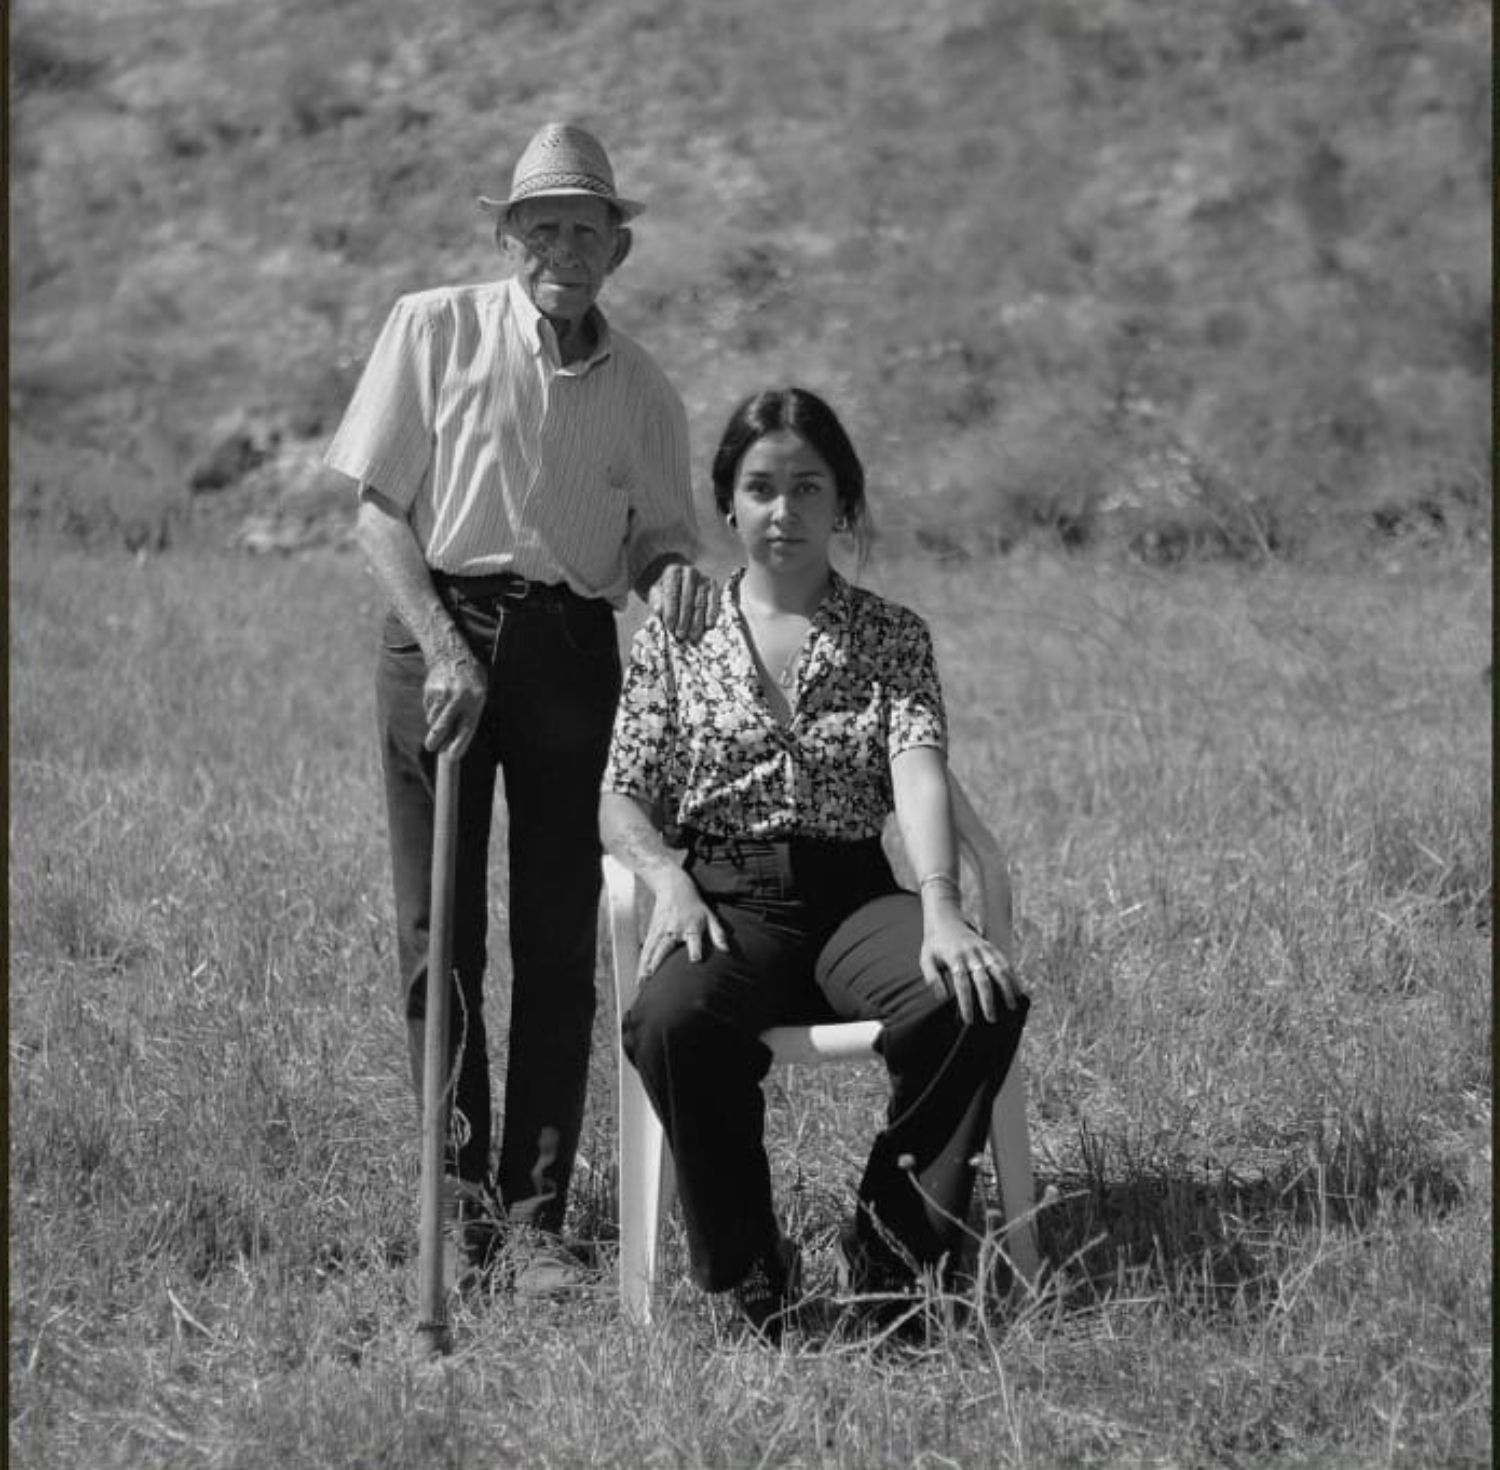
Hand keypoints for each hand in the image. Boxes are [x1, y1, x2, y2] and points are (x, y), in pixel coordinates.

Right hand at [422, 636, 486, 756]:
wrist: (452, 654)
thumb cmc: (471, 679)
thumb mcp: (480, 694)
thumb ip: (470, 715)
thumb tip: (455, 741)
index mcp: (476, 700)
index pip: (467, 727)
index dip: (459, 744)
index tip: (452, 756)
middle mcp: (458, 697)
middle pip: (442, 727)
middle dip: (435, 741)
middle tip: (431, 747)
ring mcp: (442, 693)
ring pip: (433, 719)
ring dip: (436, 722)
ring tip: (445, 711)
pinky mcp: (429, 690)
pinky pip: (428, 709)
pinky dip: (432, 710)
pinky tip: (440, 699)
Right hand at [638, 871, 728, 978]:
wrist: (674, 887)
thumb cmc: (695, 906)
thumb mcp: (710, 916)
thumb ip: (718, 934)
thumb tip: (726, 950)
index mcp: (691, 927)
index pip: (694, 939)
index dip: (695, 950)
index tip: (695, 960)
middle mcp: (674, 930)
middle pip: (665, 947)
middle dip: (658, 961)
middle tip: (652, 975)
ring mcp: (661, 931)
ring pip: (651, 950)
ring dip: (646, 965)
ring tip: (642, 981)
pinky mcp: (652, 932)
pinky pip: (646, 949)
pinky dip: (642, 963)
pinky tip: (639, 977)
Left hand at [648, 562, 717, 643]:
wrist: (680, 583)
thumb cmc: (665, 592)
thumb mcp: (656, 595)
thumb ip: (656, 602)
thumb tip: (657, 610)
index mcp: (673, 572)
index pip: (672, 594)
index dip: (670, 612)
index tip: (669, 628)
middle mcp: (690, 572)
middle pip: (687, 600)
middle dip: (684, 620)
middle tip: (680, 636)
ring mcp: (703, 579)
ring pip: (700, 603)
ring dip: (697, 623)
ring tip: (692, 638)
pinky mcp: (714, 586)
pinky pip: (714, 602)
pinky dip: (712, 615)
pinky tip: (709, 626)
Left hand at [920, 914, 1024, 1023]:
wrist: (945, 919)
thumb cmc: (934, 945)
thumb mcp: (926, 959)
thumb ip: (932, 978)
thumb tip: (942, 997)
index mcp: (954, 958)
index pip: (962, 984)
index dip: (966, 1002)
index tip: (969, 1020)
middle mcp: (971, 954)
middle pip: (982, 979)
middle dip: (988, 1000)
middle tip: (992, 1018)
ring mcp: (983, 949)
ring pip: (999, 969)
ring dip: (1007, 989)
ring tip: (1011, 1006)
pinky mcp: (991, 947)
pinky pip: (1005, 962)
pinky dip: (1013, 976)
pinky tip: (1018, 990)